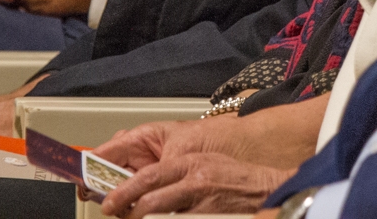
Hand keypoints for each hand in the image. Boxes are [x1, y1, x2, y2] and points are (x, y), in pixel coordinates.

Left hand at [94, 122, 294, 218]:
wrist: (267, 189)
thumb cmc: (236, 178)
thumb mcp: (204, 164)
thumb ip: (176, 175)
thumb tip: (143, 191)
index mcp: (191, 163)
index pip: (149, 176)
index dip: (125, 191)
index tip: (110, 203)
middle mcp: (196, 182)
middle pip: (151, 202)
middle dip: (130, 215)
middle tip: (121, 218)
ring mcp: (204, 204)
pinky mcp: (211, 218)